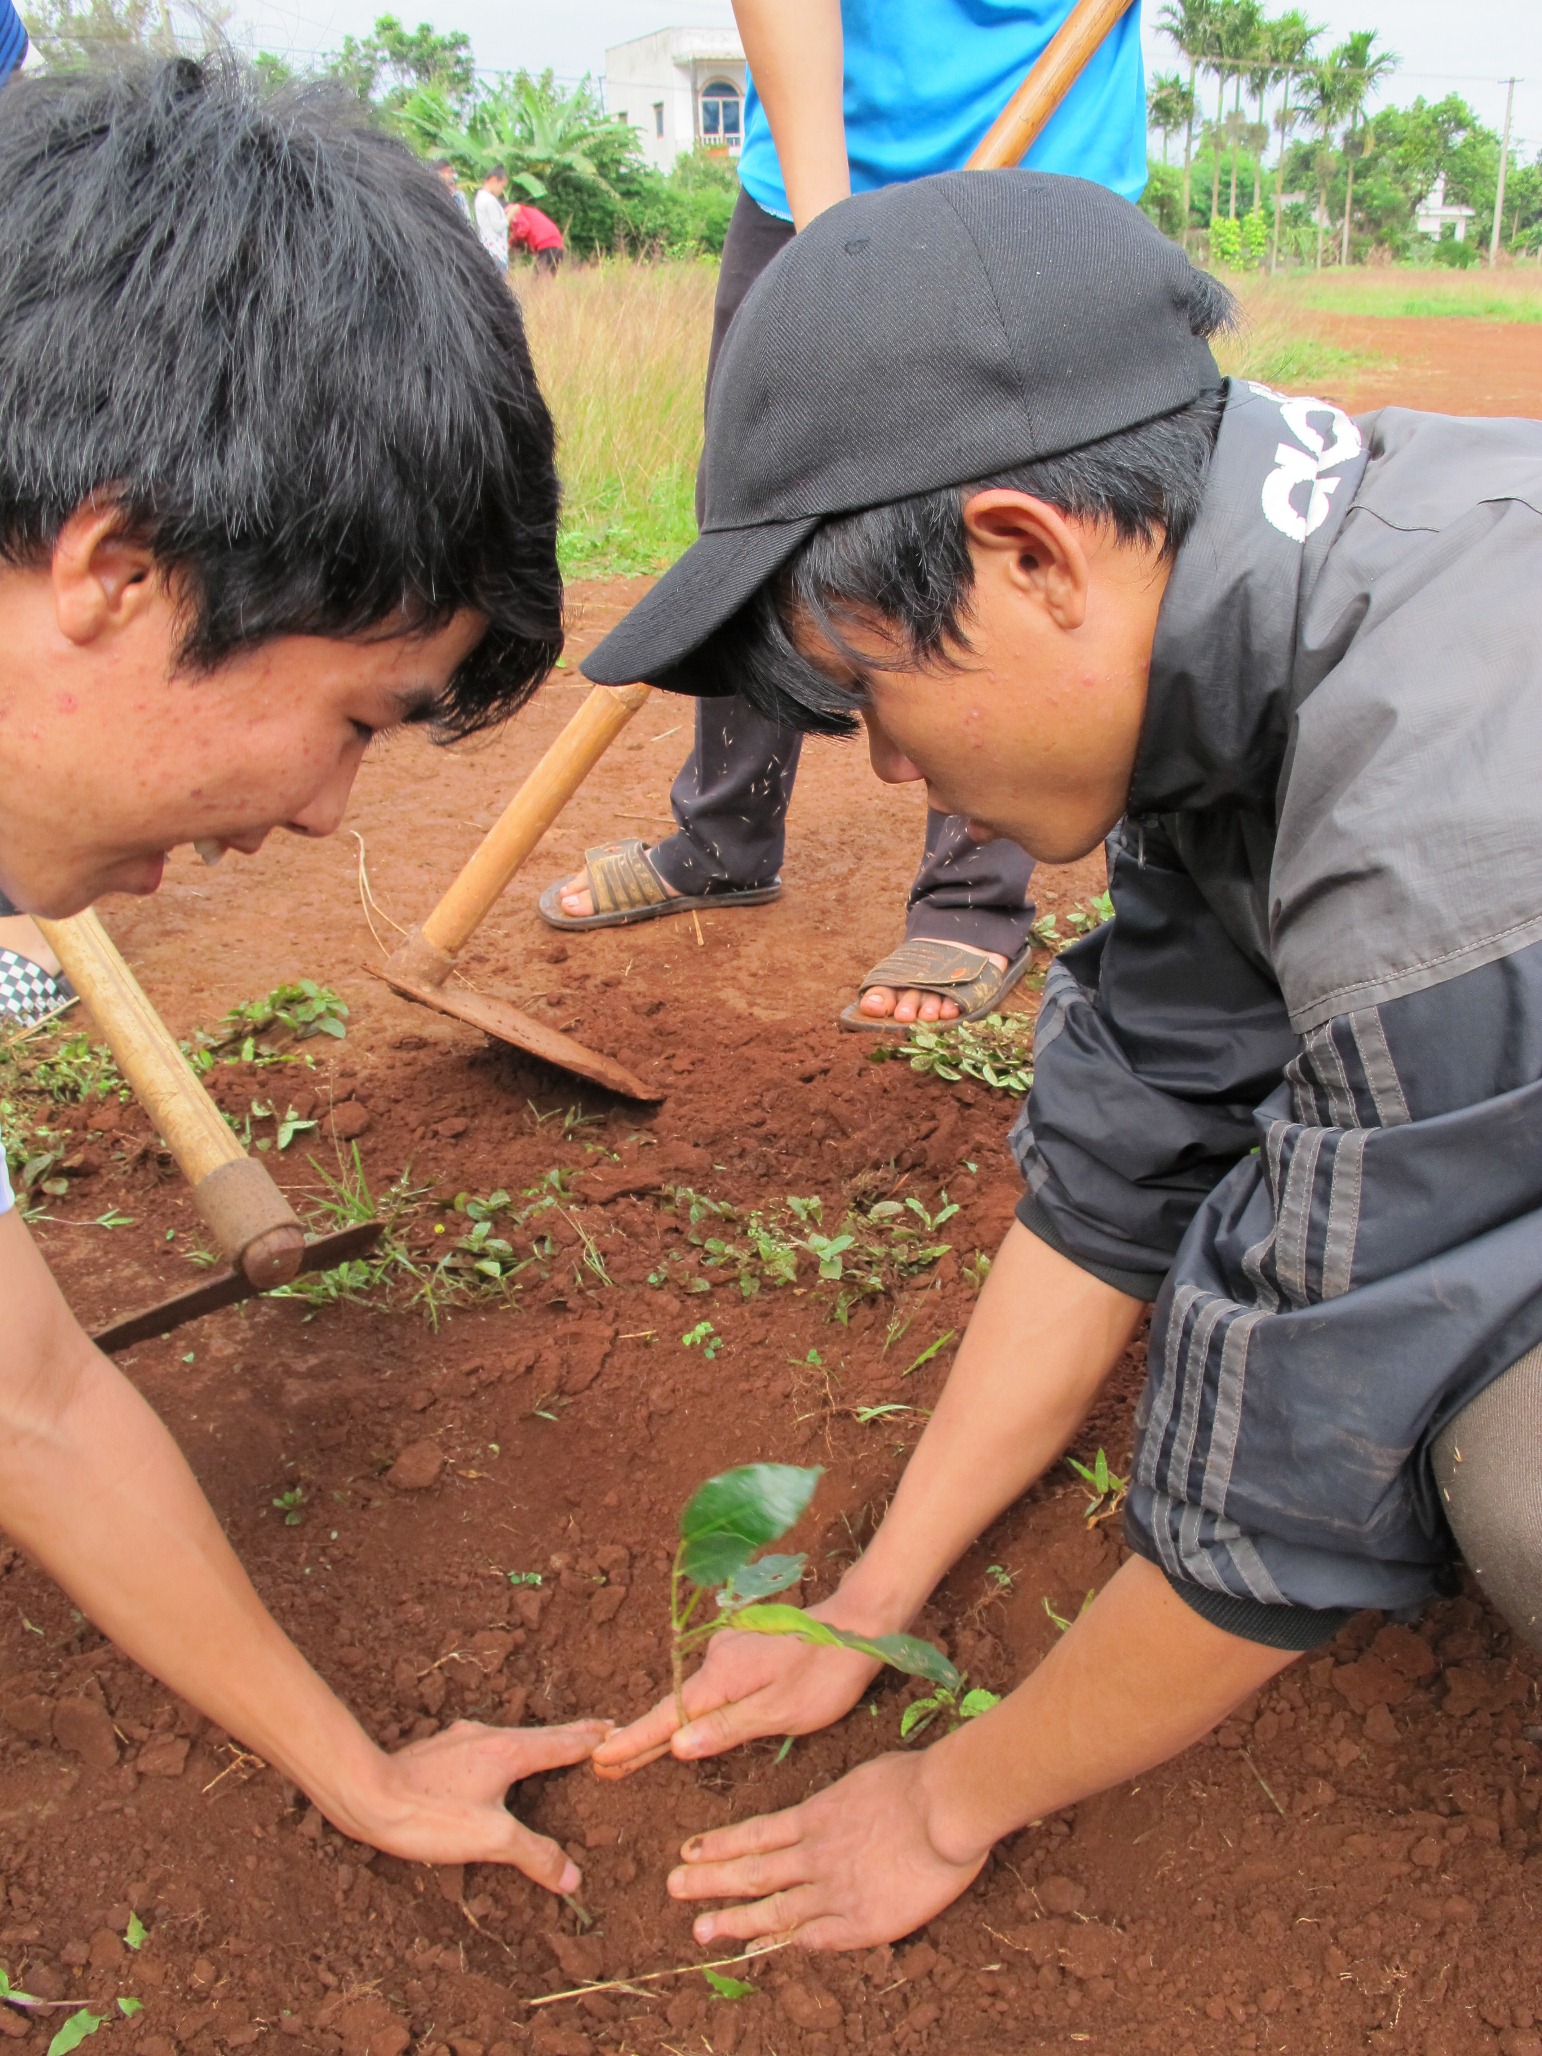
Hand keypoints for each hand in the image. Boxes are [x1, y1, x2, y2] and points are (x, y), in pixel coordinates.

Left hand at [336, 1718, 609, 1888]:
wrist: (366, 1795)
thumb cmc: (429, 1816)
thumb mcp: (490, 1841)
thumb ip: (535, 1855)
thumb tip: (572, 1877)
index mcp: (510, 1751)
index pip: (565, 1741)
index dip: (594, 1739)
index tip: (619, 1730)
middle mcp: (489, 1735)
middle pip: (542, 1735)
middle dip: (572, 1736)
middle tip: (599, 1732)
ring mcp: (462, 1740)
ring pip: (513, 1739)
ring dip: (539, 1744)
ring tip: (554, 1751)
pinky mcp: (440, 1751)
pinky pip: (487, 1747)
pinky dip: (508, 1753)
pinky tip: (497, 1768)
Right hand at [592, 1603, 879, 1778]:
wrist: (857, 1625)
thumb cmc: (826, 1674)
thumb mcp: (780, 1713)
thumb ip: (726, 1729)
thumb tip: (675, 1745)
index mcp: (721, 1676)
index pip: (665, 1717)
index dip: (634, 1742)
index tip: (600, 1759)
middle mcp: (717, 1658)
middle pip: (674, 1707)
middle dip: (642, 1738)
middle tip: (606, 1766)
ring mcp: (730, 1650)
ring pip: (694, 1696)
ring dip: (671, 1724)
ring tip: (636, 1754)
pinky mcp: (745, 1649)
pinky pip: (713, 1686)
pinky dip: (696, 1707)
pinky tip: (689, 1725)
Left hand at [666, 1750, 987, 1949]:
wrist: (945, 1807)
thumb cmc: (916, 1781)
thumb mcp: (865, 1778)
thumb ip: (841, 1802)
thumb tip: (831, 1808)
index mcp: (815, 1815)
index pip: (756, 1834)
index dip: (720, 1844)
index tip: (689, 1849)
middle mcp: (815, 1854)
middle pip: (753, 1871)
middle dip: (710, 1880)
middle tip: (674, 1887)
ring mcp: (834, 1889)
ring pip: (775, 1909)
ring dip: (735, 1920)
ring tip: (701, 1929)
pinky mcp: (860, 1920)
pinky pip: (818, 1937)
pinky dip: (793, 1944)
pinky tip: (771, 1952)